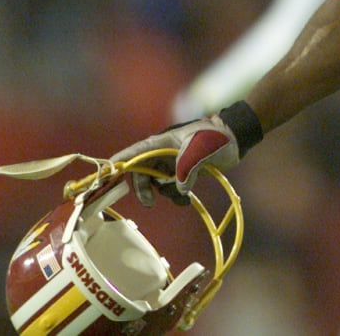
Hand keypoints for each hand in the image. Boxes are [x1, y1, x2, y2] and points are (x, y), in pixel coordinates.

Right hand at [110, 113, 241, 206]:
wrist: (236, 138)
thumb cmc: (215, 137)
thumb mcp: (199, 150)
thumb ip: (186, 169)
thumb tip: (179, 189)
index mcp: (161, 142)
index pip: (133, 153)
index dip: (117, 163)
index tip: (104, 175)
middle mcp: (162, 153)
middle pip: (141, 173)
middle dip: (144, 189)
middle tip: (150, 202)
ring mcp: (171, 162)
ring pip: (156, 183)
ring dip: (165, 194)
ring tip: (182, 199)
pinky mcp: (182, 171)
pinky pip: (171, 187)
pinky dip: (176, 195)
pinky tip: (187, 199)